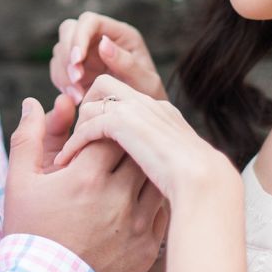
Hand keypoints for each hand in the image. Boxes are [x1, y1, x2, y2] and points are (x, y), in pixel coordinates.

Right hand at [5, 96, 166, 271]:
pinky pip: (163, 210)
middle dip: (128, 144)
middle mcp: (118, 197)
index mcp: (87, 176)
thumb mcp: (19, 183)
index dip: (106, 128)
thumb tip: (35, 101)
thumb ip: (29, 136)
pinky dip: (154, 198)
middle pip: (140, 149)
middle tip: (115, 148)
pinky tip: (136, 200)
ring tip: (127, 171)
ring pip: (157, 178)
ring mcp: (137, 224)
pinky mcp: (148, 248)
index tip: (95, 136)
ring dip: (145, 169)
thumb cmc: (28, 235)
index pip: (114, 129)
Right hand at [50, 12, 165, 106]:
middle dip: (68, 55)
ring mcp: (86, 53)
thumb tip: (103, 42)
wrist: (140, 116)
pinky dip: (62, 83)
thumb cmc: (149, 96)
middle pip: (69, 30)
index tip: (78, 60)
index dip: (79, 37)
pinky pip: (58, 69)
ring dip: (64, 73)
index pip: (90, 21)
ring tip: (79, 96)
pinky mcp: (76, 69)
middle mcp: (100, 38)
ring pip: (60, 50)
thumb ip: (126, 63)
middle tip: (77, 80)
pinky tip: (76, 97)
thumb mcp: (145, 82)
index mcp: (120, 34)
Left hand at [54, 74, 224, 205]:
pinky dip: (74, 142)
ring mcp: (137, 109)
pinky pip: (88, 124)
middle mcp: (148, 103)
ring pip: (92, 102)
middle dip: (86, 107)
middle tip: (78, 137)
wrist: (205, 183)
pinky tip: (67, 160)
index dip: (105, 110)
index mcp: (161, 111)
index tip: (92, 134)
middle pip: (105, 86)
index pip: (125, 96)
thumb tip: (154, 169)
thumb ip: (160, 157)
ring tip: (70, 151)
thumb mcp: (178, 165)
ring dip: (77, 126)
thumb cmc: (198, 185)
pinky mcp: (124, 122)